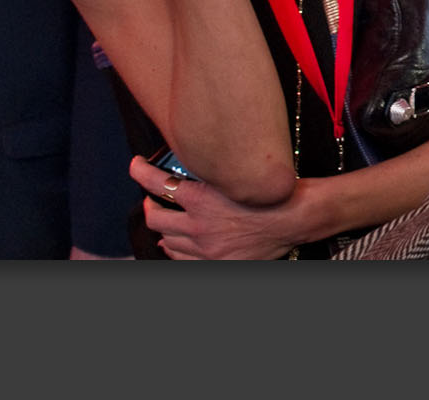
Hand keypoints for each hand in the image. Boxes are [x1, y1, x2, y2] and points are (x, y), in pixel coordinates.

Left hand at [128, 155, 307, 259]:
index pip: (156, 182)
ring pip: (167, 240)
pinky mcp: (214, 262)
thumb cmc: (268, 192)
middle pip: (155, 216)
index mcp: (201, 198)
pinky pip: (181, 260)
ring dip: (163, 229)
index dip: (140, 172)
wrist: (293, 217)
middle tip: (152, 198)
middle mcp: (198, 225)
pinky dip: (174, 250)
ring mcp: (205, 248)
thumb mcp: (234, 175)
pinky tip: (176, 244)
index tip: (136, 166)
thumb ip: (209, 175)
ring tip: (165, 222)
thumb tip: (187, 170)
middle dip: (150, 205)